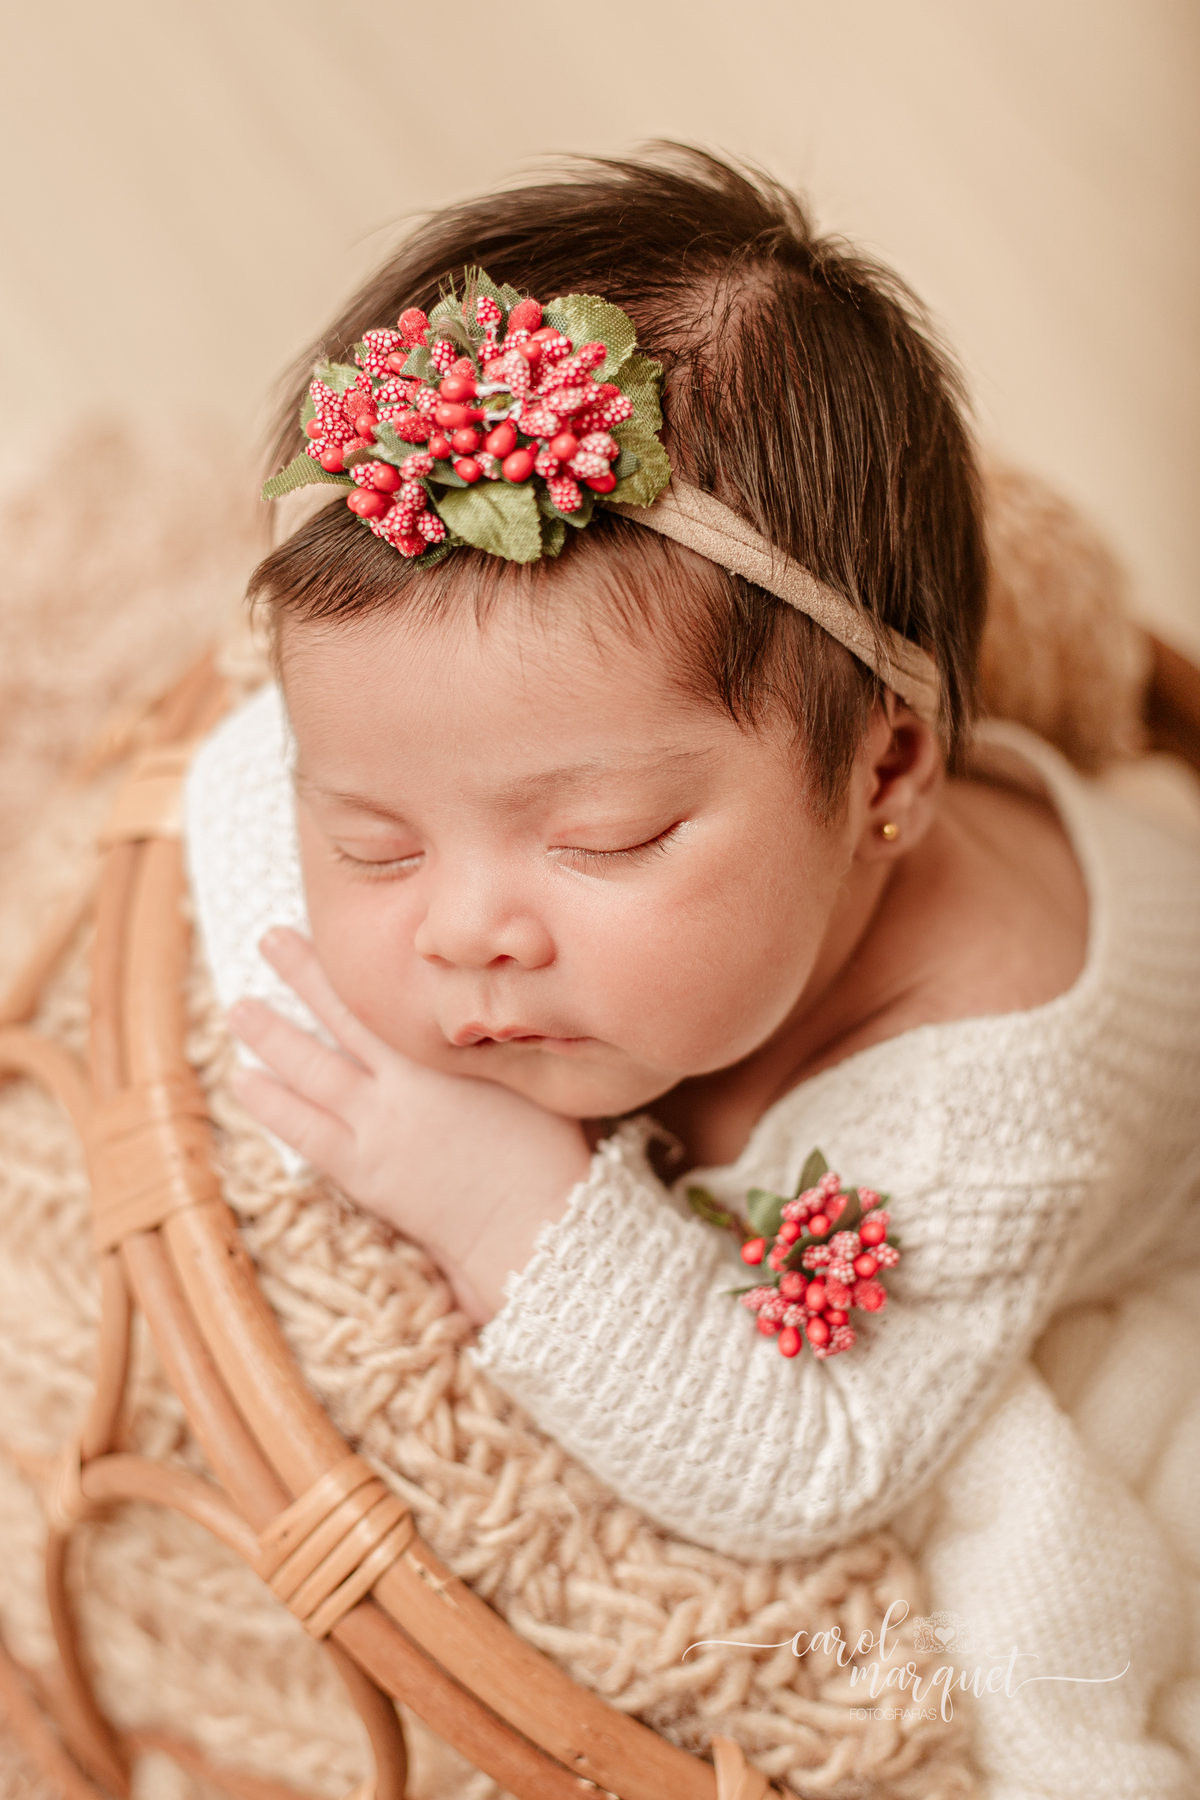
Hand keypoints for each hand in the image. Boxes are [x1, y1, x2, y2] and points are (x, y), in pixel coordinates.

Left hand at [227, 927, 591, 1323]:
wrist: (532, 1223)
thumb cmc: (548, 1150)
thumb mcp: (532, 1075)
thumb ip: (498, 1040)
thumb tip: (490, 1004)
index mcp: (444, 1052)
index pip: (387, 993)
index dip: (356, 960)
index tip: (334, 925)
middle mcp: (401, 1081)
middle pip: (340, 1015)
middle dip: (302, 974)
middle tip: (270, 937)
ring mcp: (377, 1125)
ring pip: (310, 1067)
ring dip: (271, 1035)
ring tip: (241, 1007)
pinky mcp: (363, 1169)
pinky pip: (304, 1129)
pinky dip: (272, 1103)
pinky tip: (245, 1079)